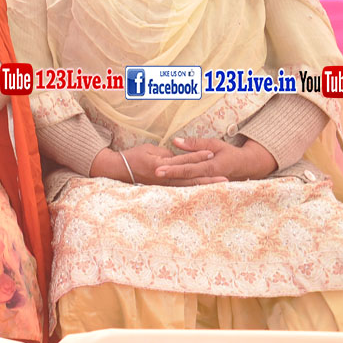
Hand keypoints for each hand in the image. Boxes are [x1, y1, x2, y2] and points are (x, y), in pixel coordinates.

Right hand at [91, 143, 226, 186]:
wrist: (118, 169)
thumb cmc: (133, 156)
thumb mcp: (149, 150)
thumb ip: (167, 154)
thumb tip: (179, 159)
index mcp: (160, 165)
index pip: (182, 160)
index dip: (197, 156)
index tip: (211, 154)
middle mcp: (163, 177)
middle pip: (189, 177)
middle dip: (208, 178)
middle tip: (225, 178)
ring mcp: (163, 185)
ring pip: (187, 186)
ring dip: (203, 186)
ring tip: (218, 187)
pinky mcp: (162, 189)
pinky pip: (180, 190)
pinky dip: (193, 191)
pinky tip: (203, 192)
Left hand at [154, 137, 276, 181]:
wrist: (245, 166)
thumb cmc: (229, 153)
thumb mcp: (214, 144)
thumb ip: (195, 144)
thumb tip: (175, 141)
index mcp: (212, 167)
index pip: (189, 169)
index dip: (173, 169)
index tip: (159, 169)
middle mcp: (208, 177)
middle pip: (185, 178)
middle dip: (169, 176)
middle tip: (154, 174)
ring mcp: (208, 183)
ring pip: (187, 184)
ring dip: (172, 182)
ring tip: (156, 180)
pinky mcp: (206, 185)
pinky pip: (191, 185)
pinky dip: (180, 185)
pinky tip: (168, 184)